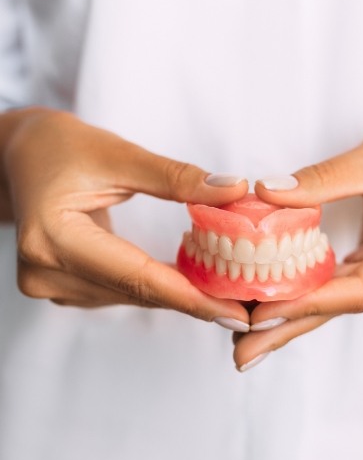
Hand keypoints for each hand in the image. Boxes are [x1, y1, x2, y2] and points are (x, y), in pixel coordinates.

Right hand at [2, 108, 248, 322]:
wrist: (17, 156)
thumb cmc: (59, 147)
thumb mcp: (118, 154)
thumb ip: (176, 177)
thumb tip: (234, 191)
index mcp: (54, 238)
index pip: (137, 277)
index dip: (191, 297)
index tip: (236, 313)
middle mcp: (46, 272)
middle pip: (137, 292)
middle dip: (194, 300)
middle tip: (243, 307)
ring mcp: (49, 284)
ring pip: (131, 296)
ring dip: (176, 294)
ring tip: (224, 293)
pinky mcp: (59, 285)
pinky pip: (120, 291)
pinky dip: (154, 286)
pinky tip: (185, 281)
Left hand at [233, 99, 362, 369]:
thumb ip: (320, 180)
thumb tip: (266, 194)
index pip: (360, 289)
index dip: (307, 303)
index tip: (259, 315)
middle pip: (346, 304)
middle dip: (291, 327)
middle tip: (244, 353)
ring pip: (340, 298)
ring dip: (295, 314)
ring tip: (250, 335)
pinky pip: (343, 282)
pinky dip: (309, 292)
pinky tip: (277, 302)